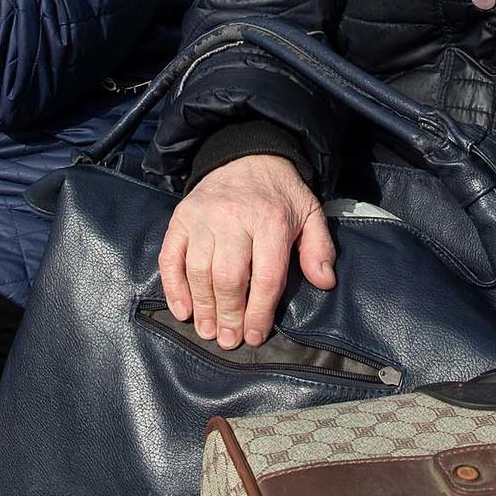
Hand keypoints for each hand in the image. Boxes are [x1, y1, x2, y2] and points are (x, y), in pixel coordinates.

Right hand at [159, 154, 335, 349]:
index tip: (255, 336)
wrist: (247, 155)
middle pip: (228, 277)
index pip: (265, 276)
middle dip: (228, 315)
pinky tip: (183, 310)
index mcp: (271, 220)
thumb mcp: (310, 214)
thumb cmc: (280, 194)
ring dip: (202, 307)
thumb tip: (324, 282)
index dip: (259, 312)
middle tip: (229, 340)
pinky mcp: (181, 217)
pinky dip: (173, 287)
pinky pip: (170, 256)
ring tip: (208, 331)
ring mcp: (203, 216)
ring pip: (198, 270)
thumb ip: (319, 248)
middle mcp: (234, 217)